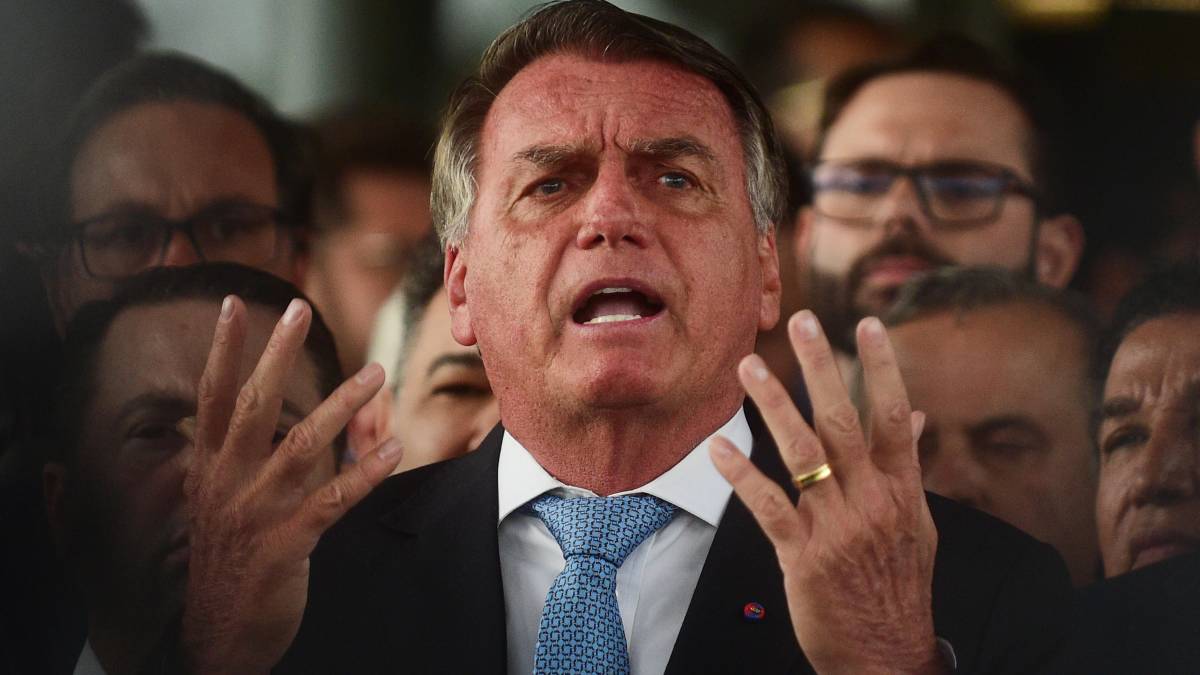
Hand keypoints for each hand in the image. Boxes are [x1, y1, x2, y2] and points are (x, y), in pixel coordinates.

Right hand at [179, 297, 402, 673]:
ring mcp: (257, 512)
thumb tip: (253, 411)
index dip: (224, 350)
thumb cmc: (226, 557)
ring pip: (302, 445)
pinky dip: (365, 472)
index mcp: (209, 467)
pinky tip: (392, 447)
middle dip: (277, 353)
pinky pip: (333, 500)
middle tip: (300, 309)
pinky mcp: (287, 544)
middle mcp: (228, 482)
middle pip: (254, 405)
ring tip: (376, 371)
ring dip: (342, 404)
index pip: (213, 397)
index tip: (236, 303)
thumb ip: (234, 457)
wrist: (218, 633)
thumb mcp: (215, 501)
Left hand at [711, 310, 941, 674]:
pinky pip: (768, 504)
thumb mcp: (916, 524)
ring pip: (802, 453)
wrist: (886, 653)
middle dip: (821, 367)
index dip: (881, 366)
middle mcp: (871, 501)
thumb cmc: (898, 585)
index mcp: (902, 491)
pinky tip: (718, 447)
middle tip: (801, 323)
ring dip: (773, 406)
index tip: (866, 322)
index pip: (893, 416)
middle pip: (842, 421)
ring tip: (750, 367)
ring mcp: (836, 527)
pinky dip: (741, 474)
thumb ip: (910, 467)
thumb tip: (915, 415)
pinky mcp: (802, 554)